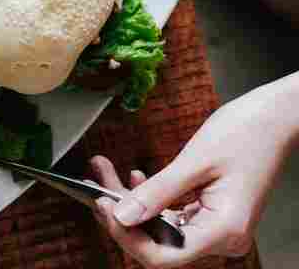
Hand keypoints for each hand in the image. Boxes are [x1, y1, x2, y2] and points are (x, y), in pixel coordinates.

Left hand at [90, 74, 298, 267]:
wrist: (276, 118)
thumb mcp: (194, 161)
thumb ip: (156, 192)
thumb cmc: (247, 133)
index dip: (127, 236)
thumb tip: (121, 216)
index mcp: (223, 231)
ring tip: (106, 173)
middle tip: (96, 188)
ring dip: (131, 203)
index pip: (163, 256)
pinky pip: (171, 215)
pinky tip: (134, 178)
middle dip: (122, 215)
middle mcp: (221, 237)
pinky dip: (150, 198)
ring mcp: (216, 227)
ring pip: (159, 227)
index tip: (104, 208)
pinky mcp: (210, 214)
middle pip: (157, 243)